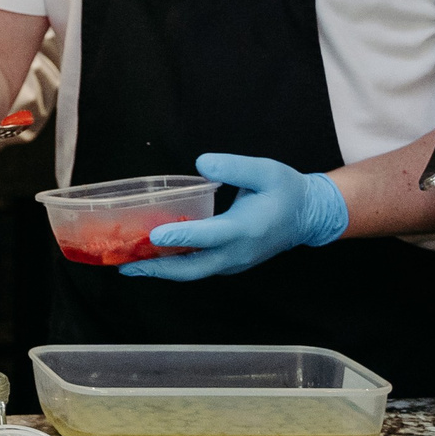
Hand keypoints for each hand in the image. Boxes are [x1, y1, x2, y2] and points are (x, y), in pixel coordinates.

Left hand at [118, 153, 349, 280]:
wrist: (309, 216)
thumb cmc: (287, 191)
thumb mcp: (266, 171)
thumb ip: (235, 166)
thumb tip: (202, 164)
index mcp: (247, 229)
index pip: (208, 236)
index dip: (180, 236)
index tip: (154, 236)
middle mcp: (238, 252)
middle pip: (193, 268)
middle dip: (158, 269)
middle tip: (126, 265)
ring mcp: (234, 262)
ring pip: (194, 271)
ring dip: (162, 270)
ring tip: (129, 263)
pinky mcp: (230, 263)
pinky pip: (199, 267)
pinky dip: (175, 266)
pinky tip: (152, 257)